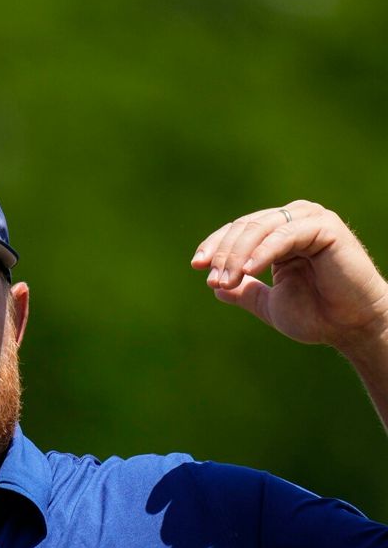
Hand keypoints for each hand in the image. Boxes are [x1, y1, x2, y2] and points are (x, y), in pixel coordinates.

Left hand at [191, 201, 387, 354]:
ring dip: (237, 255)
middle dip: (223, 254)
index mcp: (280, 233)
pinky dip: (262, 252)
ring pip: (260, 228)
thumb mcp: (269, 303)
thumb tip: (215, 288)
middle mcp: (294, 220)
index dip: (215, 246)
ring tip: (225, 280)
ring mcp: (310, 220)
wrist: (350, 327)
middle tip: (212, 279)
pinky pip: (284, 235)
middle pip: (245, 227)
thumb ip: (245, 292)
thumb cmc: (317, 315)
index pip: (238, 230)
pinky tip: (247, 271)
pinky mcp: (326, 227)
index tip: (196, 266)